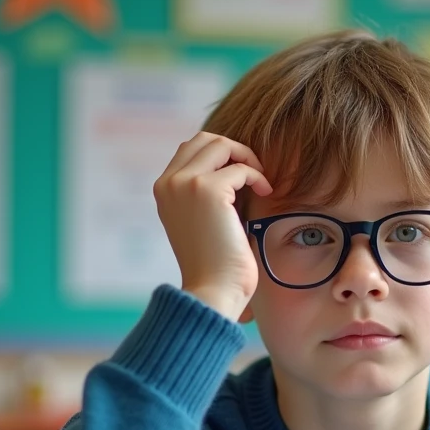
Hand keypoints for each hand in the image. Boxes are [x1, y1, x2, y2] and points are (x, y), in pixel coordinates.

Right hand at [152, 131, 272, 320]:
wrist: (212, 290)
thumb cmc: (215, 265)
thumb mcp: (201, 221)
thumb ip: (203, 194)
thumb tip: (231, 169)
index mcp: (164, 190)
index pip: (191, 149)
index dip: (221, 154)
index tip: (241, 176)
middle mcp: (169, 183)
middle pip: (204, 139)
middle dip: (234, 150)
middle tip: (254, 174)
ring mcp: (185, 184)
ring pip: (220, 144)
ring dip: (247, 158)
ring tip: (260, 182)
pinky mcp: (207, 190)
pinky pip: (240, 167)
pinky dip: (257, 176)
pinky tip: (265, 192)